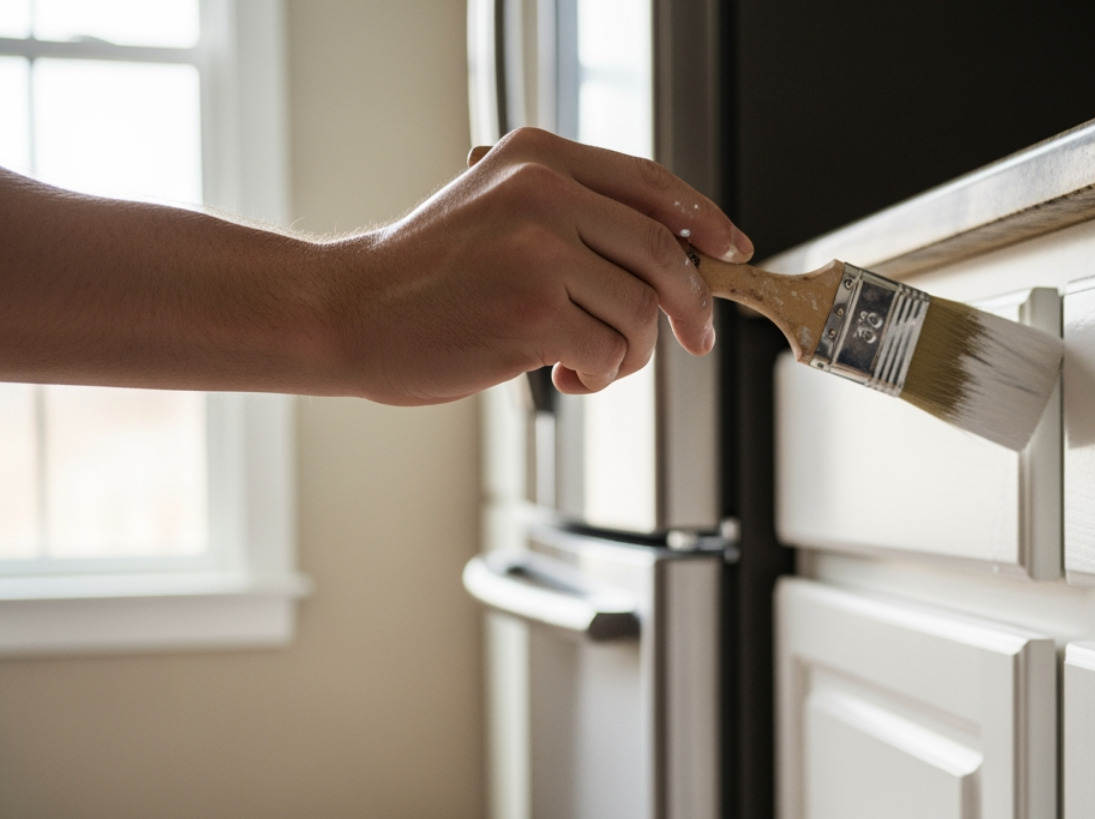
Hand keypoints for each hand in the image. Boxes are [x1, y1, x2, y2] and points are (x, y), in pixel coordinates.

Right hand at [329, 127, 752, 402]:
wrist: (352, 311)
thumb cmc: (429, 274)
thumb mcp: (499, 208)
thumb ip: (577, 214)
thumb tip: (678, 253)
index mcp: (540, 158)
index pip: (652, 185)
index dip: (705, 221)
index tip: (733, 251)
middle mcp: (543, 193)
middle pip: (664, 253)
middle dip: (691, 306)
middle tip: (695, 339)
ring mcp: (539, 252)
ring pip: (641, 313)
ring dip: (627, 353)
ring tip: (582, 357)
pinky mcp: (534, 313)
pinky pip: (609, 354)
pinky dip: (597, 375)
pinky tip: (558, 372)